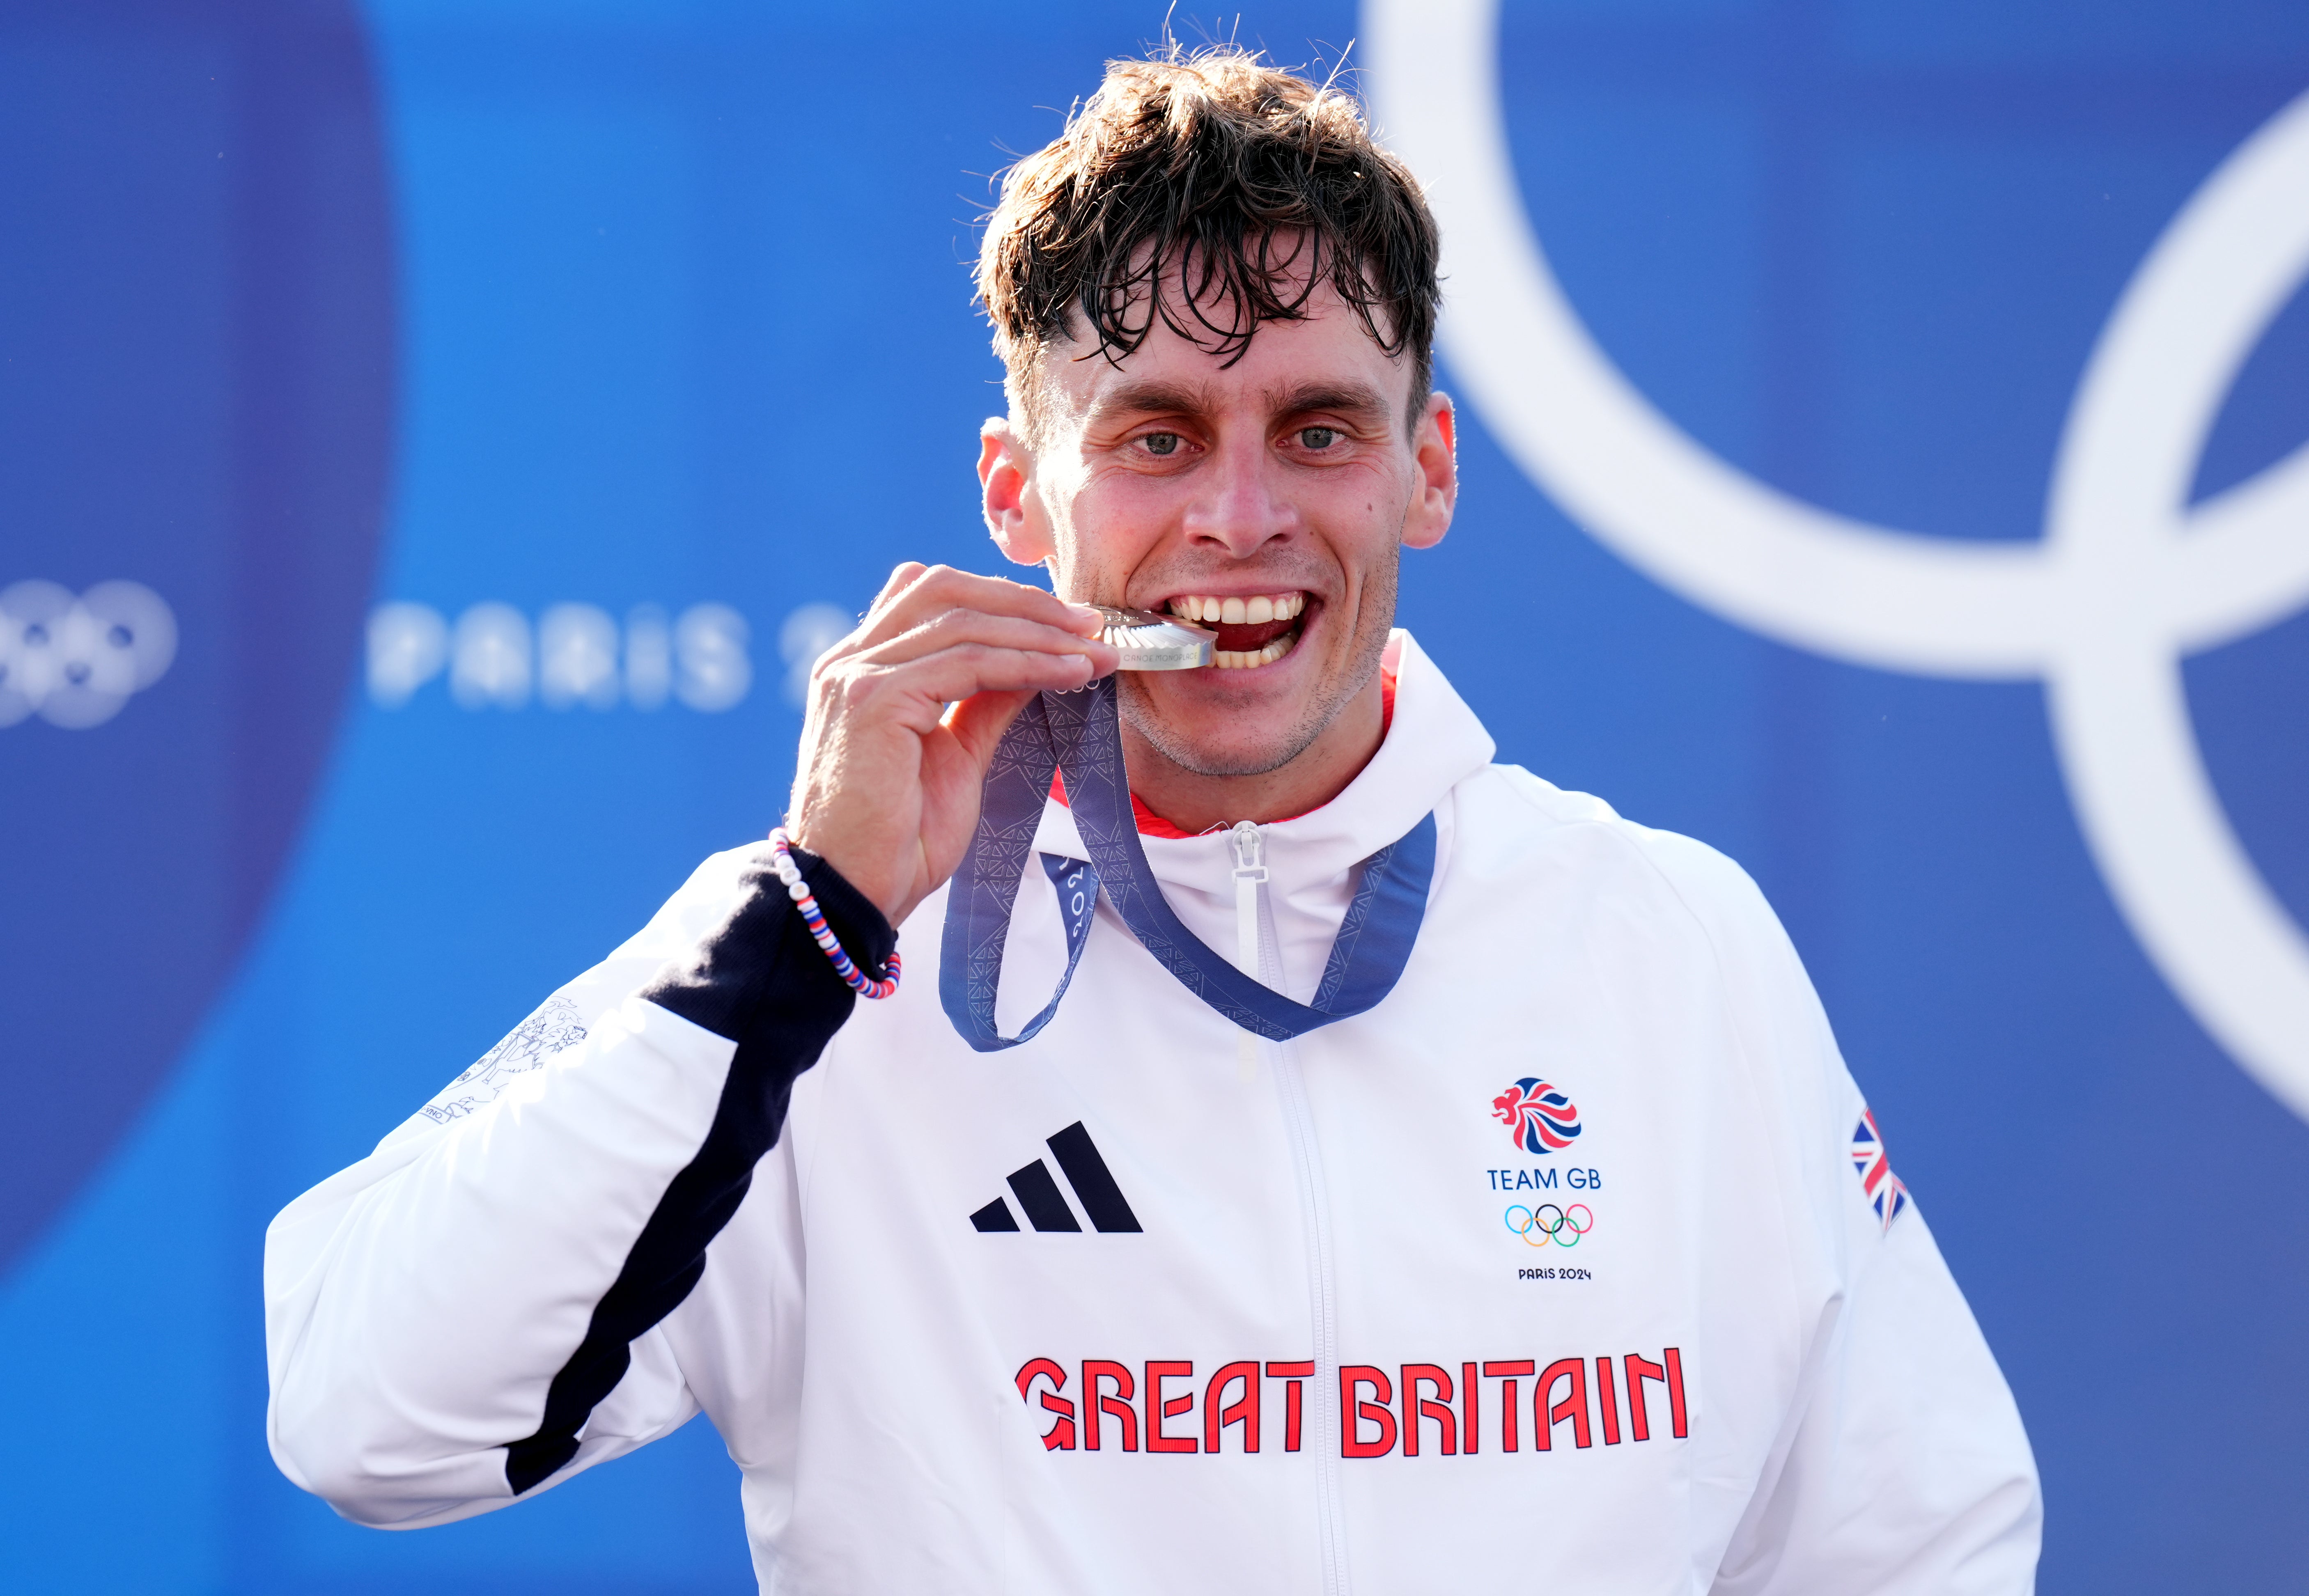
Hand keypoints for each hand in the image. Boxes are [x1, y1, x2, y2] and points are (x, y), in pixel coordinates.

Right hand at [785, 564, 1115, 926]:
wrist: (855, 893)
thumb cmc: (899, 838)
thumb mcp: (958, 757)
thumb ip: (988, 701)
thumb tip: (1040, 660)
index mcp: (864, 667)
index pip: (935, 597)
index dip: (1006, 599)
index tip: (1071, 622)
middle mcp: (852, 660)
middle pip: (946, 587)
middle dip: (1026, 601)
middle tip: (1091, 624)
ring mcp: (858, 675)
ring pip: (964, 622)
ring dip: (1041, 633)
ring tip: (1095, 653)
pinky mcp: (874, 700)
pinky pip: (968, 662)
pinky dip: (1028, 662)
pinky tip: (1070, 675)